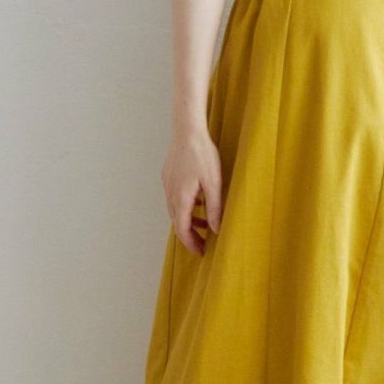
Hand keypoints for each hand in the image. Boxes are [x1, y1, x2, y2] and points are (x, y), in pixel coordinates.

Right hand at [162, 127, 222, 254]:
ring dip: (189, 221)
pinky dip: (186, 207)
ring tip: (205, 225)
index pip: (183, 230)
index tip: (201, 252)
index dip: (191, 244)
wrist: (187, 131)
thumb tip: (215, 229)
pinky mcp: (168, 176)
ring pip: (176, 211)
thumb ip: (214, 208)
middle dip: (190, 236)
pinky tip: (198, 203)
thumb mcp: (214, 184)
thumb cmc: (203, 155)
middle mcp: (171, 194)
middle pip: (177, 223)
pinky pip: (175, 199)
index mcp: (181, 198)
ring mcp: (167, 185)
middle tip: (203, 245)